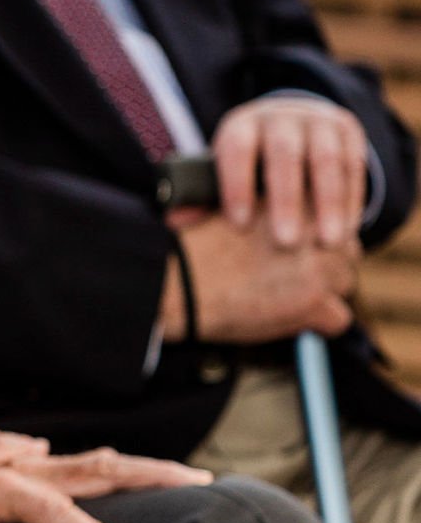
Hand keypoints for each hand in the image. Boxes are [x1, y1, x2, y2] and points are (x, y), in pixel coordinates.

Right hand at [161, 209, 355, 346]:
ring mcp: (317, 267)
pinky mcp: (313, 302)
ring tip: (290, 298)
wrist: (176, 281)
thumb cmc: (192, 246)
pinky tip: (292, 320)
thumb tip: (281, 223)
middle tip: (294, 275)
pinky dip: (319, 323)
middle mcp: (313, 229)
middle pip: (345, 249)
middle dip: (324, 262)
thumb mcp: (233, 207)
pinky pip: (339, 319)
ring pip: (345, 282)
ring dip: (324, 291)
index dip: (315, 235)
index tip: (298, 248)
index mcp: (294, 198)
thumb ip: (267, 210)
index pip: (331, 215)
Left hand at [214, 93, 367, 249]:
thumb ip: (204, 197)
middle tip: (286, 244)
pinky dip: (351, 198)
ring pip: (325, 159)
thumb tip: (175, 222)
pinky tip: (349, 229)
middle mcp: (279, 117)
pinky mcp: (347, 130)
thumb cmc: (250, 162)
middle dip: (285, 200)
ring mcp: (316, 120)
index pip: (236, 149)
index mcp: (241, 125)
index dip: (237, 185)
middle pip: (283, 153)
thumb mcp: (225, 171)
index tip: (239, 225)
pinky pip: (353, 164)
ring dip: (329, 203)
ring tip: (328, 244)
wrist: (292, 121)